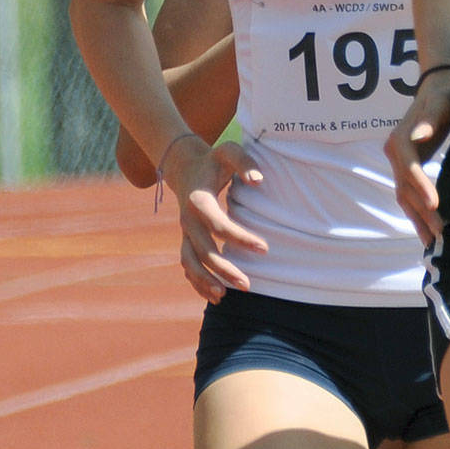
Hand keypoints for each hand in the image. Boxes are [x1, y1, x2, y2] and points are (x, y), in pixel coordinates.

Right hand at [163, 134, 265, 301]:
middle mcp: (187, 219)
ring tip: (225, 297)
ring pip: (189, 262)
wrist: (185, 166)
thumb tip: (258, 181)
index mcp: (198, 199)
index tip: (265, 248)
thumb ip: (244, 162)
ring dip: (205, 281)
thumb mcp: (228, 152)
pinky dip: (197, 282)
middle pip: (203, 250)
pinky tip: (216, 296)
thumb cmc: (214, 160)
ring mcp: (184, 232)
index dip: (240, 238)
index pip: (218, 224)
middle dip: (224, 269)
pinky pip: (188, 265)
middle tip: (248, 285)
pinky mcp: (186, 240)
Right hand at [386, 68, 449, 247]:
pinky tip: (430, 228)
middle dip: (423, 213)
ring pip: (405, 197)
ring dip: (418, 219)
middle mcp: (395, 154)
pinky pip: (410, 194)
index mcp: (400, 141)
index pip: (410, 170)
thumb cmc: (442, 94)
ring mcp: (400, 163)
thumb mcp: (441, 102)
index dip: (421, 188)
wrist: (437, 87)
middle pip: (407, 190)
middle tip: (441, 235)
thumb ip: (430, 118)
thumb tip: (419, 135)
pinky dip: (418, 212)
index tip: (436, 205)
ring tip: (433, 242)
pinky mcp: (409, 168)